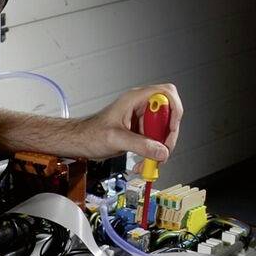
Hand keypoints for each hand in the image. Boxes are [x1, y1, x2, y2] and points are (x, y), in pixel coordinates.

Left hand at [64, 82, 184, 166]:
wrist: (81, 142)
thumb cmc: (90, 134)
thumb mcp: (115, 139)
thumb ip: (140, 145)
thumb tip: (161, 152)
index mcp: (134, 99)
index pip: (166, 94)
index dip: (174, 110)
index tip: (171, 128)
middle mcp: (140, 106)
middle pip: (169, 114)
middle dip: (168, 135)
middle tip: (162, 150)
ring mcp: (141, 119)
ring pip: (164, 130)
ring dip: (161, 148)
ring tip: (150, 160)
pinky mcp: (140, 131)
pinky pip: (155, 140)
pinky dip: (154, 153)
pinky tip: (144, 161)